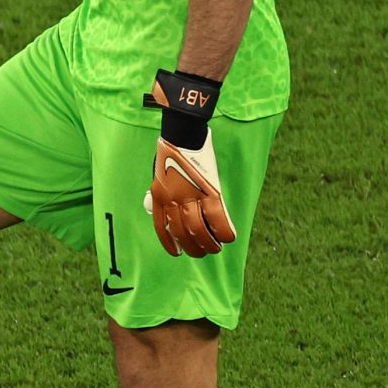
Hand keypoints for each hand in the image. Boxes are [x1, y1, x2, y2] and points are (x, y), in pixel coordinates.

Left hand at [144, 131, 236, 256]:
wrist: (182, 135)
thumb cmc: (172, 153)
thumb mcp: (158, 176)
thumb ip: (162, 193)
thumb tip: (165, 208)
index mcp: (159, 197)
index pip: (162, 227)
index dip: (170, 243)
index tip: (178, 253)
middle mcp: (172, 200)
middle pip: (182, 232)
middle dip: (193, 247)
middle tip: (202, 252)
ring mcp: (190, 196)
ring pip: (198, 229)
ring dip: (208, 243)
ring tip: (216, 249)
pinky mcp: (209, 190)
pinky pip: (216, 218)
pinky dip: (223, 230)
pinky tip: (228, 238)